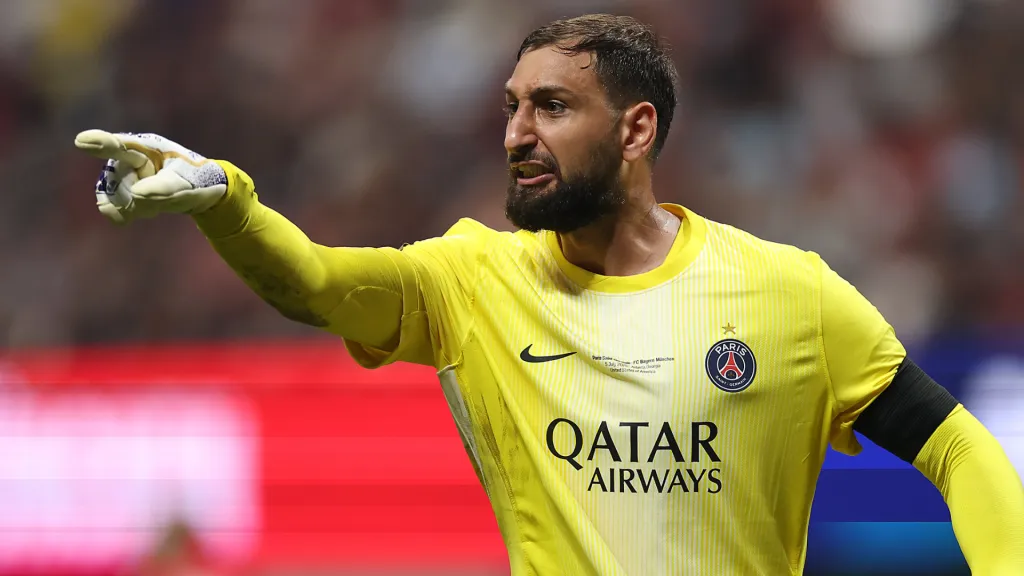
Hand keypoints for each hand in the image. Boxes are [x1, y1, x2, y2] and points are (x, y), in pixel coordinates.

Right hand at [74, 130, 227, 223]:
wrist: (199, 192)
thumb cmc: (196, 180)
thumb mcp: (186, 184)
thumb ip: (163, 188)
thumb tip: (136, 194)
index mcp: (146, 147)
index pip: (120, 145)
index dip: (100, 143)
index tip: (82, 141)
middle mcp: (127, 158)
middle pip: (116, 182)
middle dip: (138, 196)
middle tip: (165, 196)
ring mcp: (120, 174)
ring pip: (112, 198)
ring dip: (136, 207)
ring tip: (158, 202)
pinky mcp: (118, 192)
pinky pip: (110, 208)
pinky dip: (126, 214)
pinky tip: (145, 210)